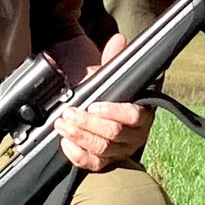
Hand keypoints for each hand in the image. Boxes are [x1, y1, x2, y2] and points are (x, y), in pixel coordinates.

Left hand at [55, 32, 150, 170]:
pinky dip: (78, 155)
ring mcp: (120, 151)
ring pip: (102, 149)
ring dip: (80, 136)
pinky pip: (93, 164)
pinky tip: (66, 143)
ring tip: (62, 125)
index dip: (113, 112)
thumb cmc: (110, 95)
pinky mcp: (106, 163)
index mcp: (141, 114)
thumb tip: (119, 40)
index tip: (93, 105)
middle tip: (69, 113)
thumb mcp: (111, 77)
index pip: (133, 116)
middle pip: (113, 134)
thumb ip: (114, 59)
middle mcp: (134, 136)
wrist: (102, 114)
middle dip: (88, 123)